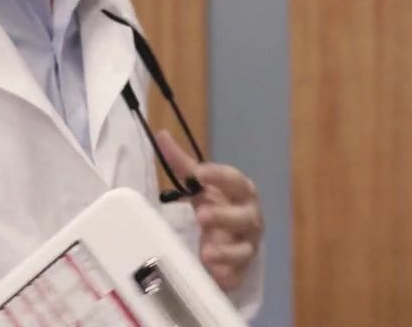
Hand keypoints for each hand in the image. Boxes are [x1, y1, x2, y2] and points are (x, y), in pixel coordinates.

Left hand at [156, 130, 262, 291]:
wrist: (232, 242)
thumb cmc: (218, 207)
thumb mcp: (201, 187)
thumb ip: (183, 164)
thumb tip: (161, 135)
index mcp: (242, 194)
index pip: (236, 181)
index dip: (221, 176)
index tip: (200, 172)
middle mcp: (250, 219)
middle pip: (244, 216)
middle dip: (225, 216)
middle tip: (202, 214)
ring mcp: (247, 247)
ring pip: (244, 250)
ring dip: (226, 251)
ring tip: (206, 252)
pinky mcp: (240, 271)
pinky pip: (237, 275)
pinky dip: (227, 276)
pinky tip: (214, 275)